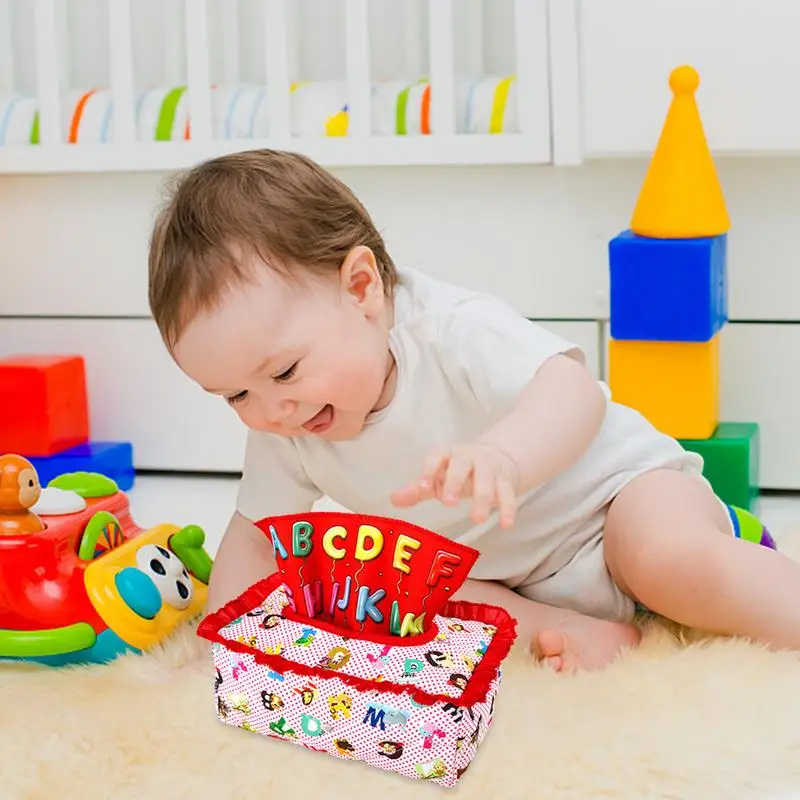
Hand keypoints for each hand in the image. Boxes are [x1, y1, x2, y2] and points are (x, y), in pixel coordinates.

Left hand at [391, 441, 520, 527]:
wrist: (497, 457)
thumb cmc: (458, 471)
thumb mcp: (438, 476)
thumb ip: (417, 489)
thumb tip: (393, 499)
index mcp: (447, 455)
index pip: (436, 458)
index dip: (428, 471)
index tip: (422, 488)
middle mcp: (468, 457)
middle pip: (461, 466)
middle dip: (455, 483)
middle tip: (449, 503)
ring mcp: (489, 467)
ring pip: (487, 480)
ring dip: (483, 498)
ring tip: (477, 519)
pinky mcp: (506, 479)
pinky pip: (508, 492)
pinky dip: (508, 508)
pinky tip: (506, 524)